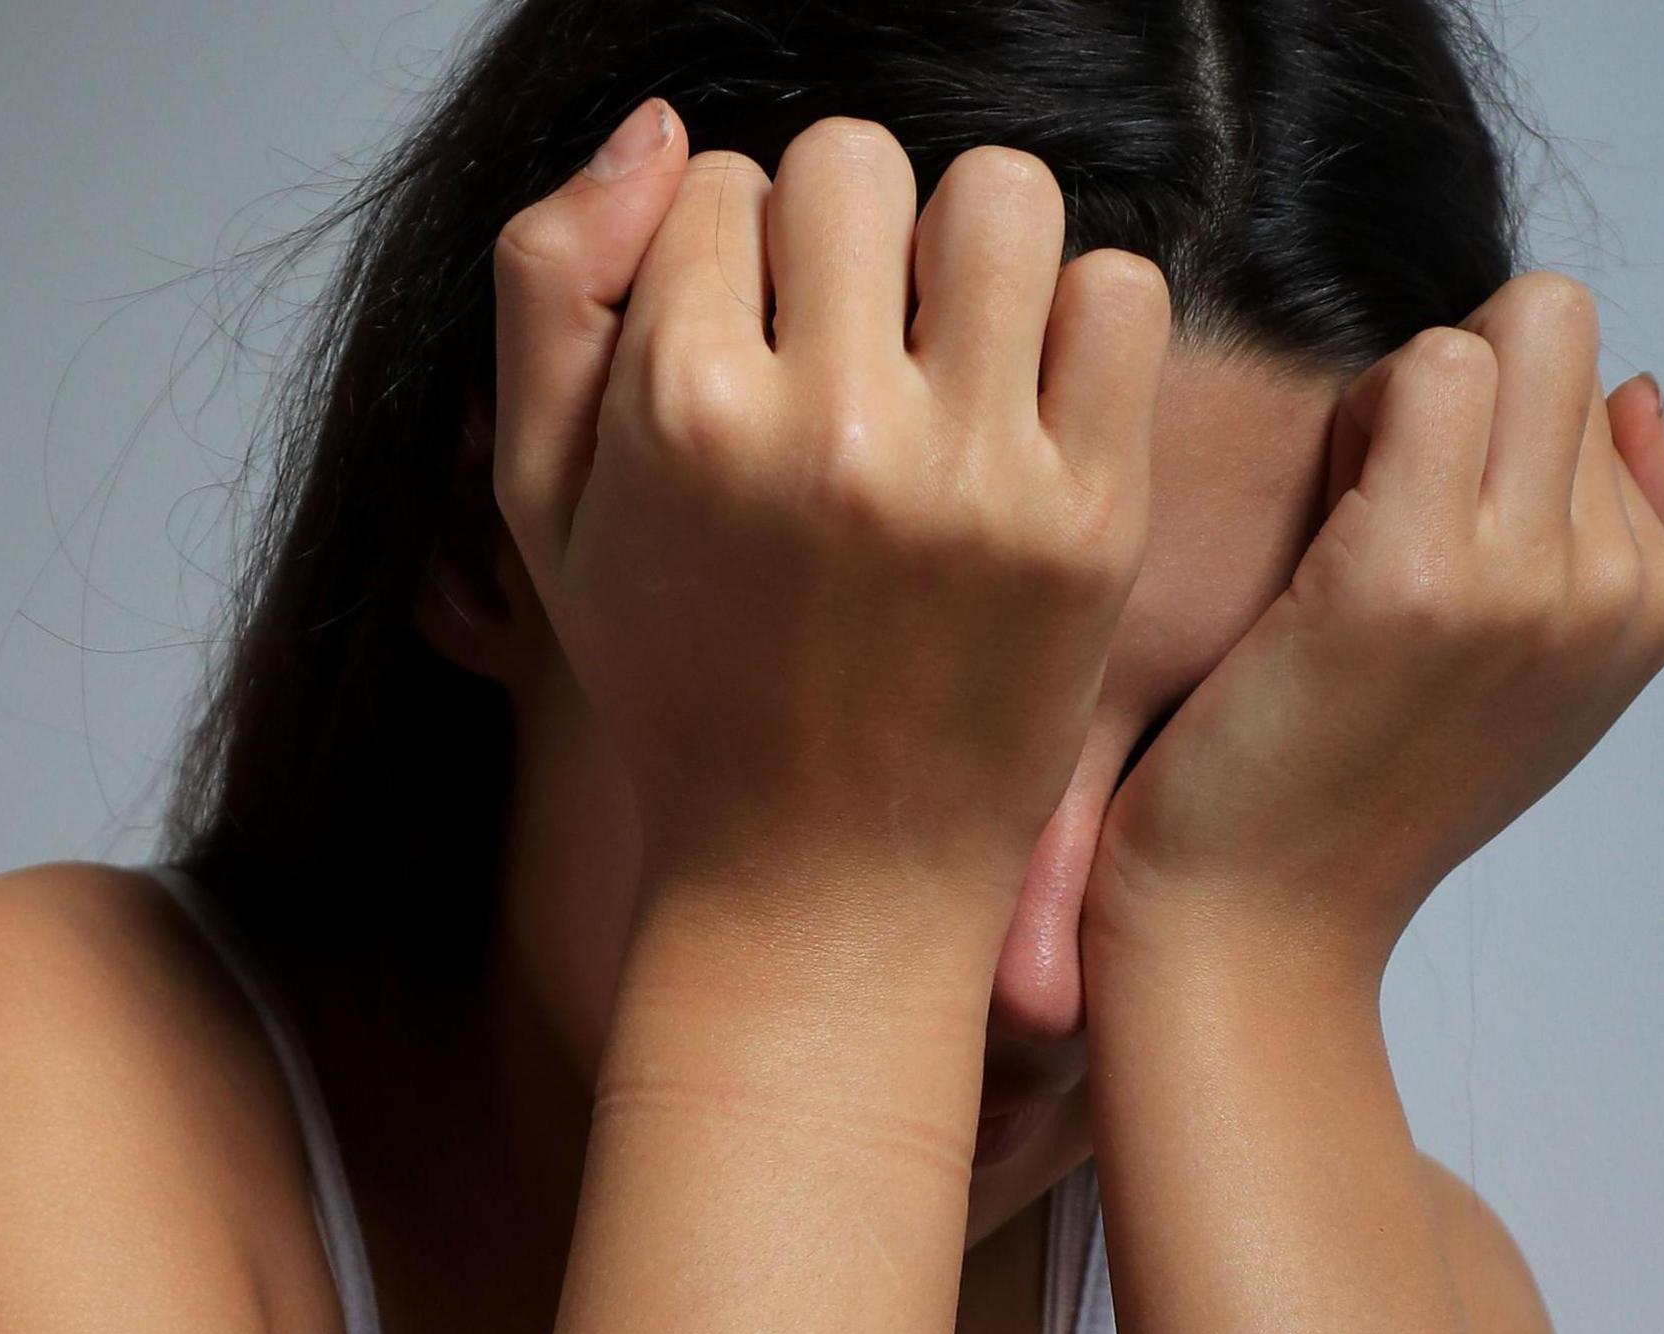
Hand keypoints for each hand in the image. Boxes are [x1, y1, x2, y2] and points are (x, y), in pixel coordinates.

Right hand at [492, 111, 1173, 926]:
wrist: (820, 876)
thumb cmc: (677, 683)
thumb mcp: (543, 506)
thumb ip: (546, 291)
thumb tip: (661, 127)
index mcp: (681, 413)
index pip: (722, 182)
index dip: (728, 255)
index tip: (739, 351)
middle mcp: (833, 431)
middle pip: (853, 158)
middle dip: (839, 225)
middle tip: (840, 333)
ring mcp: (975, 475)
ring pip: (1001, 195)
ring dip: (965, 243)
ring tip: (939, 338)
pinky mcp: (1091, 517)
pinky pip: (1120, 295)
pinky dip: (1078, 318)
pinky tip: (1021, 394)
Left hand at [1086, 271, 1663, 968]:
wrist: (1251, 929)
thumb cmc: (1347, 794)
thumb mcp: (1523, 680)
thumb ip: (1605, 535)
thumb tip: (1638, 388)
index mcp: (1649, 602)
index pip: (1591, 385)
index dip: (1482, 427)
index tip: (1414, 531)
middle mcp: (1612, 587)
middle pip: (1556, 334)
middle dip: (1457, 376)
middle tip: (1369, 494)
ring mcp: (1528, 578)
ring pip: (1501, 336)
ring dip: (1398, 390)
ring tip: (1336, 515)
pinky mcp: (1413, 573)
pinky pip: (1427, 370)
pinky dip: (1351, 411)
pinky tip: (1301, 522)